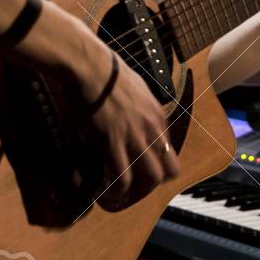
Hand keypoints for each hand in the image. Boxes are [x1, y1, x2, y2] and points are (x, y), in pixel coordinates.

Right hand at [71, 36, 178, 208]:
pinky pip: (123, 177)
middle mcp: (152, 128)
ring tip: (121, 194)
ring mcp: (134, 136)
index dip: (155, 163)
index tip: (139, 168)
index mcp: (157, 115)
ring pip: (151, 177)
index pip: (169, 150)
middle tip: (136, 187)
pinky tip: (105, 190)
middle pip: (169, 169)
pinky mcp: (113, 142)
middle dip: (154, 182)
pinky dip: (115, 189)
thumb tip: (136, 110)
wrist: (89, 65)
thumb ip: (140, 104)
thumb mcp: (136, 86)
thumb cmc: (106, 70)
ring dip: (138, 190)